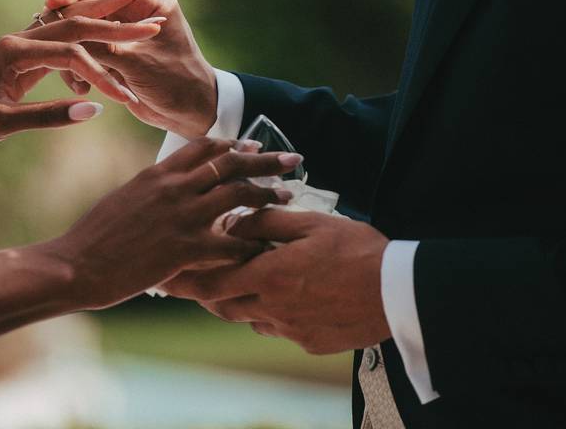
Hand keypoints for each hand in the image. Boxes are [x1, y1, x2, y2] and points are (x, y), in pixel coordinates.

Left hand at [0, 17, 160, 165]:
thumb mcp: (2, 125)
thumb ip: (48, 115)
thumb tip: (95, 109)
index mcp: (14, 50)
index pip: (71, 54)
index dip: (103, 74)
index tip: (129, 97)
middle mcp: (18, 42)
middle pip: (76, 28)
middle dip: (115, 25)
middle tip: (153, 23)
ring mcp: (20, 52)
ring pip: (71, 35)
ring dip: (105, 30)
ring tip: (138, 22)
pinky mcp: (21, 66)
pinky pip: (61, 52)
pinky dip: (88, 50)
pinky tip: (108, 49)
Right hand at [42, 0, 217, 138]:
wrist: (190, 112)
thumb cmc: (176, 85)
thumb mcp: (137, 64)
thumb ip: (103, 47)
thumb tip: (64, 34)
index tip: (52, 2)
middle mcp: (135, 5)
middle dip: (63, 9)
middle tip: (41, 20)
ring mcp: (122, 25)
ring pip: (81, 19)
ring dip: (70, 41)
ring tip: (71, 72)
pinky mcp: (112, 46)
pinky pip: (84, 43)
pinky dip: (78, 63)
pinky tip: (79, 87)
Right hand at [51, 138, 305, 309]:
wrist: (76, 265)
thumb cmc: (92, 238)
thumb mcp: (123, 200)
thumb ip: (149, 191)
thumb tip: (162, 190)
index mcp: (157, 173)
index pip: (204, 147)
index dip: (233, 144)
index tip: (252, 145)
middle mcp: (173, 187)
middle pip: (229, 163)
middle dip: (265, 159)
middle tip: (293, 159)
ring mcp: (181, 216)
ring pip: (238, 195)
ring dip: (267, 194)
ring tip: (288, 197)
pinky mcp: (186, 248)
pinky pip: (232, 242)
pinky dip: (252, 244)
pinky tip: (266, 247)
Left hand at [162, 208, 391, 353]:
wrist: (400, 292)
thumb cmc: (357, 250)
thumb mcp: (310, 223)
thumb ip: (265, 222)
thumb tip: (233, 224)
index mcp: (269, 275)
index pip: (211, 281)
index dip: (184, 280)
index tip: (165, 277)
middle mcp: (273, 307)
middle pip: (222, 306)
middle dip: (206, 293)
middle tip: (193, 281)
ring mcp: (291, 329)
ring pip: (249, 318)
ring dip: (240, 301)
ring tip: (243, 284)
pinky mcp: (310, 343)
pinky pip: (278, 329)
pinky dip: (271, 314)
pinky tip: (285, 297)